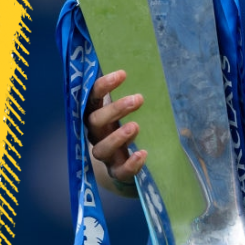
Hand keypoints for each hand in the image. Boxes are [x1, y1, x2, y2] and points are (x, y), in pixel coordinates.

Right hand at [86, 69, 146, 191]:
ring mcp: (105, 155)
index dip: (104, 86)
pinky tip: (143, 154)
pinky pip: (119, 171)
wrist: (125, 166)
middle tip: (138, 99)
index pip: (92, 97)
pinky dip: (130, 164)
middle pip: (95, 121)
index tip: (122, 74)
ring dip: (117, 137)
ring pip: (101, 148)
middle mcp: (96, 135)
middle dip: (114, 109)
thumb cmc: (127, 130)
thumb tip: (152, 71)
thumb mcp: (128, 112)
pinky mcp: (116, 172)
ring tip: (135, 126)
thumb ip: (132, 97)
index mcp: (96, 115)